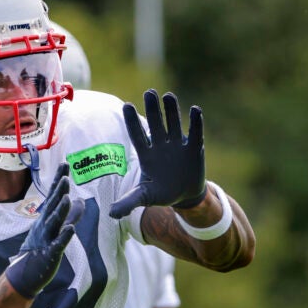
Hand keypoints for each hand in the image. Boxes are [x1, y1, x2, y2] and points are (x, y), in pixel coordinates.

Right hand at [5, 163, 84, 297]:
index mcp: (47, 217)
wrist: (25, 274)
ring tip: (68, 198)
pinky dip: (64, 236)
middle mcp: (45, 225)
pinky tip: (71, 229)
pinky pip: (58, 244)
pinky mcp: (50, 253)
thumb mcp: (56, 228)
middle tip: (65, 176)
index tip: (65, 164)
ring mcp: (46, 238)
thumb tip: (80, 200)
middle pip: (53, 205)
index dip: (59, 180)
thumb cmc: (41, 248)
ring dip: (61, 210)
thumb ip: (70, 215)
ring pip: (54, 222)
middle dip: (59, 191)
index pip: (54, 195)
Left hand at [109, 89, 205, 218]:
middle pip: (156, 123)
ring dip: (172, 110)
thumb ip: (129, 202)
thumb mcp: (144, 197)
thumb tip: (112, 214)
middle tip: (149, 93)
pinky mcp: (194, 148)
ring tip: (168, 96)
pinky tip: (195, 110)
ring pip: (174, 123)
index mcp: (146, 153)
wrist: (183, 195)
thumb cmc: (160, 193)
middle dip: (153, 109)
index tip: (125, 105)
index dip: (132, 122)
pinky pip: (195, 132)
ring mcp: (177, 144)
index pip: (137, 134)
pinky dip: (196, 122)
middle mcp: (161, 144)